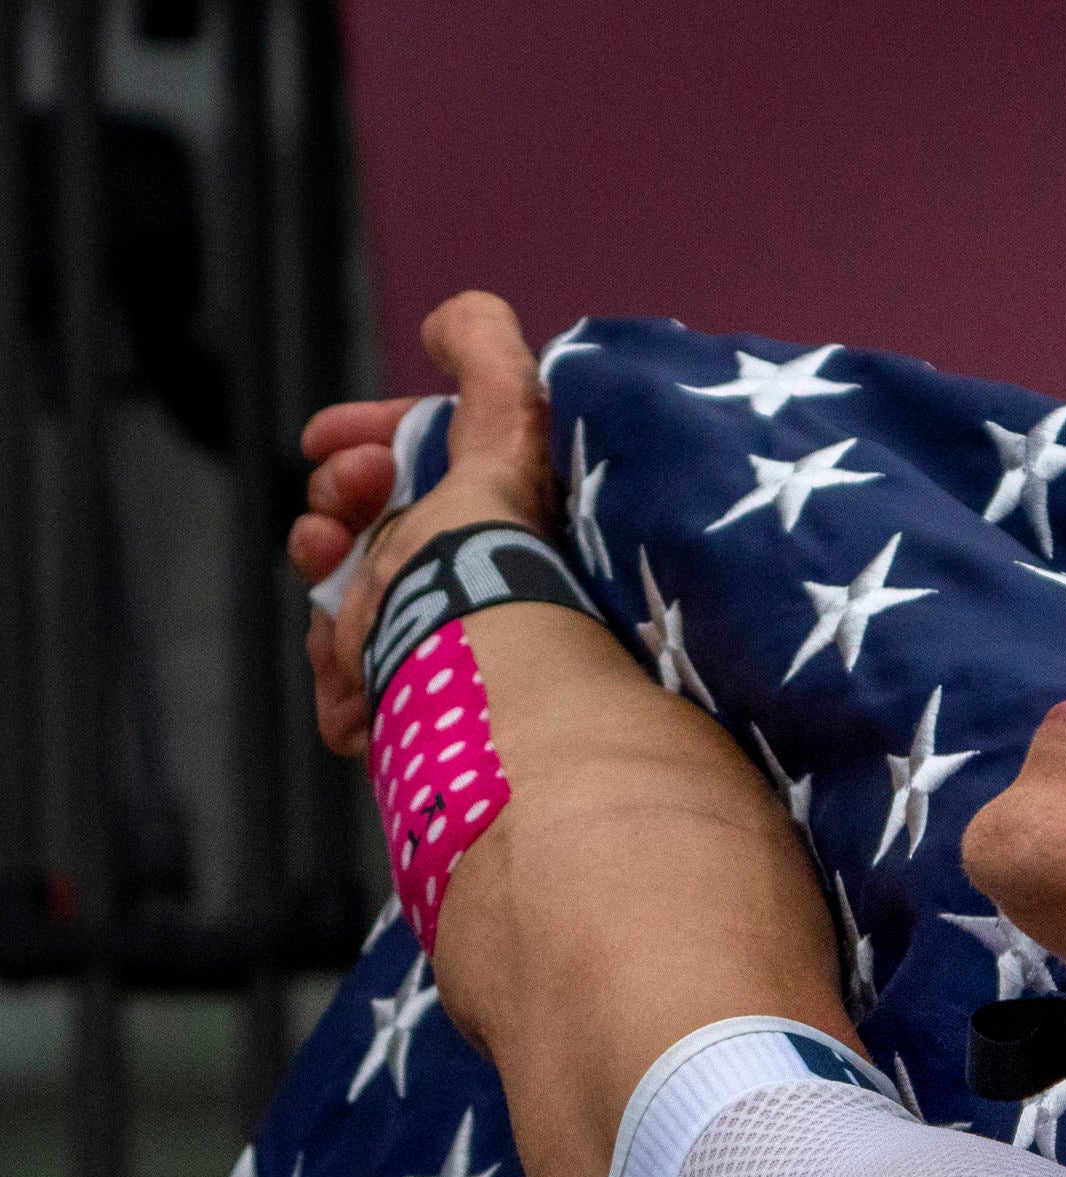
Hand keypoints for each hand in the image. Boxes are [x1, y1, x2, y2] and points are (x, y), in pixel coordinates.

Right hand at [287, 292, 559, 755]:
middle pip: (368, 539)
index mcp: (496, 525)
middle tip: (337, 517)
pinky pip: (350, 699)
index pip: (420, 471)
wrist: (483, 688)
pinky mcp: (413, 728)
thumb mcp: (502, 433)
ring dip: (327, 603)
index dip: (364, 441)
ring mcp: (442, 660)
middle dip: (331, 515)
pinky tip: (357, 684)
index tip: (324, 441)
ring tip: (341, 603)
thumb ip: (489, 359)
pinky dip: (345, 687)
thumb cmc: (489, 562)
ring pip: (346, 619)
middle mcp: (476, 593)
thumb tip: (457, 320)